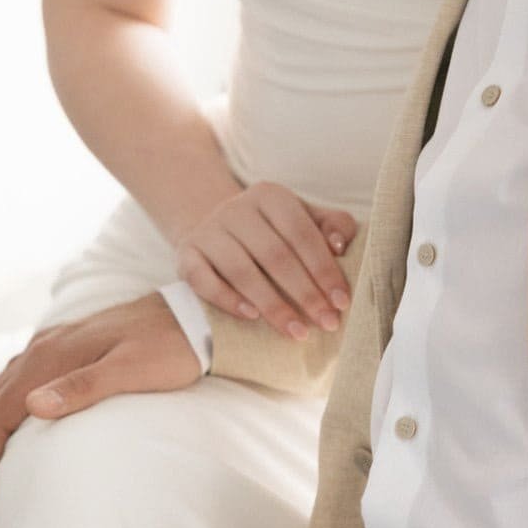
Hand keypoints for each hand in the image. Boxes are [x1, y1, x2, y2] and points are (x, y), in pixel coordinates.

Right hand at [0, 294, 199, 523]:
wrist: (195, 315)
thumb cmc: (170, 347)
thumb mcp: (132, 370)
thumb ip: (84, 387)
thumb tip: (32, 406)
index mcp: (51, 356)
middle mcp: (43, 347)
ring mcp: (53, 344)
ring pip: (0, 393)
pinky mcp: (67, 346)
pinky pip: (17, 381)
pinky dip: (4, 412)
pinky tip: (13, 429)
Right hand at [173, 182, 357, 339]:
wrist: (214, 230)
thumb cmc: (272, 231)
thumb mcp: (304, 219)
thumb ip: (333, 226)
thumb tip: (340, 245)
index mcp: (271, 196)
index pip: (302, 234)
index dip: (324, 269)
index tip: (342, 302)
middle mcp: (237, 208)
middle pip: (275, 255)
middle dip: (305, 294)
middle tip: (327, 323)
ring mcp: (208, 230)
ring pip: (242, 271)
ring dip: (273, 305)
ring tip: (297, 332)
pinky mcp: (185, 254)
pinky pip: (204, 280)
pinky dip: (228, 300)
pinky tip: (252, 317)